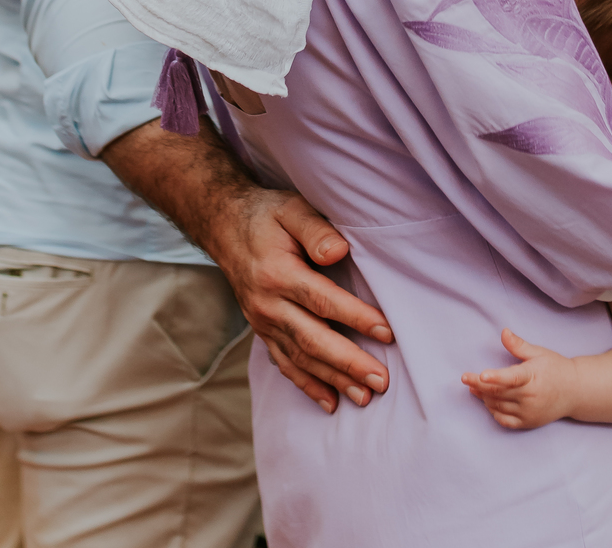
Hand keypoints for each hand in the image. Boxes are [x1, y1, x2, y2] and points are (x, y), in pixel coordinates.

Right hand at [204, 187, 393, 413]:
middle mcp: (267, 304)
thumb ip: (316, 230)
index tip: (386, 332)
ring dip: (333, 380)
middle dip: (348, 363)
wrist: (225, 227)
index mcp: (277, 273)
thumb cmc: (268, 216)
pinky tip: (330, 402)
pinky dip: (307, 385)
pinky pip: (285, 364)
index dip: (355, 318)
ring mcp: (263, 322)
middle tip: (381, 380)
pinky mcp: (263, 332)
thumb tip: (339, 252)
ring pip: (301, 358)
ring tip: (365, 397)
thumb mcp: (292, 209)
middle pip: (312, 339)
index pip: (322, 300)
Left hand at [461, 328, 577, 430]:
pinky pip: (505, 420)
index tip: (480, 375)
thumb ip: (518, 345)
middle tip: (465, 378)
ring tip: (473, 387)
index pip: (510, 378)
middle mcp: (530, 396)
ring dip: (483, 397)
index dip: (494, 377)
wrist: (574, 391)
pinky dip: (493, 412)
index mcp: (532, 376)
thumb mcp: (538, 352)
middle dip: (479, 385)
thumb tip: (503, 332)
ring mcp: (528, 412)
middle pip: (498, 393)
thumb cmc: (555, 368)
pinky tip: (487, 403)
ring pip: (499, 406)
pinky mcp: (528, 422)